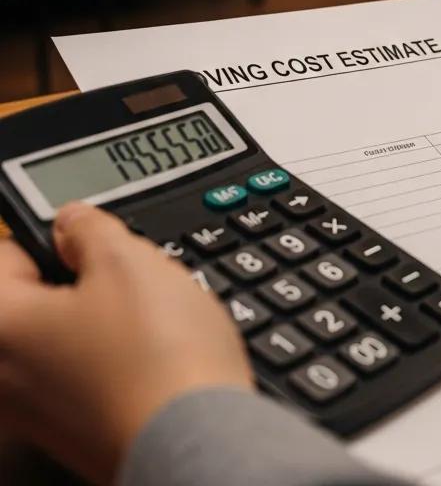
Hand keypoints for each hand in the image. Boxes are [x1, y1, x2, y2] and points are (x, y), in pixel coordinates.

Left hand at [0, 203, 252, 483]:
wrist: (198, 439)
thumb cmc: (156, 359)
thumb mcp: (128, 260)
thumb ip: (90, 229)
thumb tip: (74, 223)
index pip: (7, 252)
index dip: (59, 235)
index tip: (94, 236)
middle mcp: (2, 377)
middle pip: (37, 298)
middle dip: (86, 279)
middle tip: (131, 277)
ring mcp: (36, 412)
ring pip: (67, 335)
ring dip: (105, 318)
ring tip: (153, 316)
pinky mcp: (74, 431)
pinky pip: (86, 373)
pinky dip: (116, 356)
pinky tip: (155, 352)